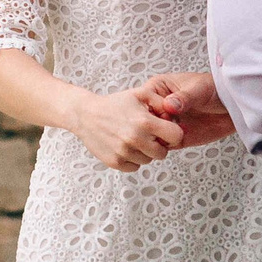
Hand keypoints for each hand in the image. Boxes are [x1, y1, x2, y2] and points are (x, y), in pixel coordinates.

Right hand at [69, 87, 184, 171]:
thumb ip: (161, 102)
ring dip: (145, 152)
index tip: (166, 131)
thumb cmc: (115, 103)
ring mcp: (124, 152)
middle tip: (149, 136)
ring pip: (148, 161)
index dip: (174, 134)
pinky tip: (125, 146)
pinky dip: (133, 159)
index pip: (176, 136)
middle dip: (159, 145)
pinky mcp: (115, 162)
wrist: (86, 114)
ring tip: (134, 139)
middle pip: (162, 153)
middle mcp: (135, 139)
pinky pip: (134, 167)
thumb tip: (175, 115)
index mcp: (144, 122)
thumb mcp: (140, 94)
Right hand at [137, 72, 235, 148]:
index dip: (148, 110)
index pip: (141, 101)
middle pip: (141, 121)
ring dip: (158, 139)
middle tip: (170, 125)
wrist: (233, 107)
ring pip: (149, 137)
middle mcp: (158, 106)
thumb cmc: (215, 89)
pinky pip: (161, 147)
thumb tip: (169, 105)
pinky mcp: (173, 138)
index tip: (164, 114)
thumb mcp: (199, 89)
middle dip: (151, 127)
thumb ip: (184, 97)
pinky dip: (165, 147)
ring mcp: (165, 123)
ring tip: (175, 133)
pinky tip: (176, 141)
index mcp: (158, 88)